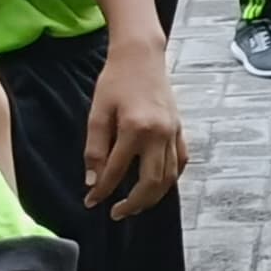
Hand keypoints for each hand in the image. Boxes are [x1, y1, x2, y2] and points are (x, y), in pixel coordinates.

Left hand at [85, 38, 186, 216]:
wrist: (141, 56)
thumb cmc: (115, 81)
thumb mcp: (97, 113)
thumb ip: (95, 149)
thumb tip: (93, 181)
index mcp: (135, 129)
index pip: (116, 171)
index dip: (102, 191)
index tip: (90, 202)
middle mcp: (159, 134)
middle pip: (150, 182)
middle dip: (134, 203)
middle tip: (116, 213)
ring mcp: (173, 132)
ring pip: (169, 177)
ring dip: (153, 197)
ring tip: (135, 205)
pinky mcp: (179, 129)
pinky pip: (180, 161)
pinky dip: (170, 179)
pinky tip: (158, 185)